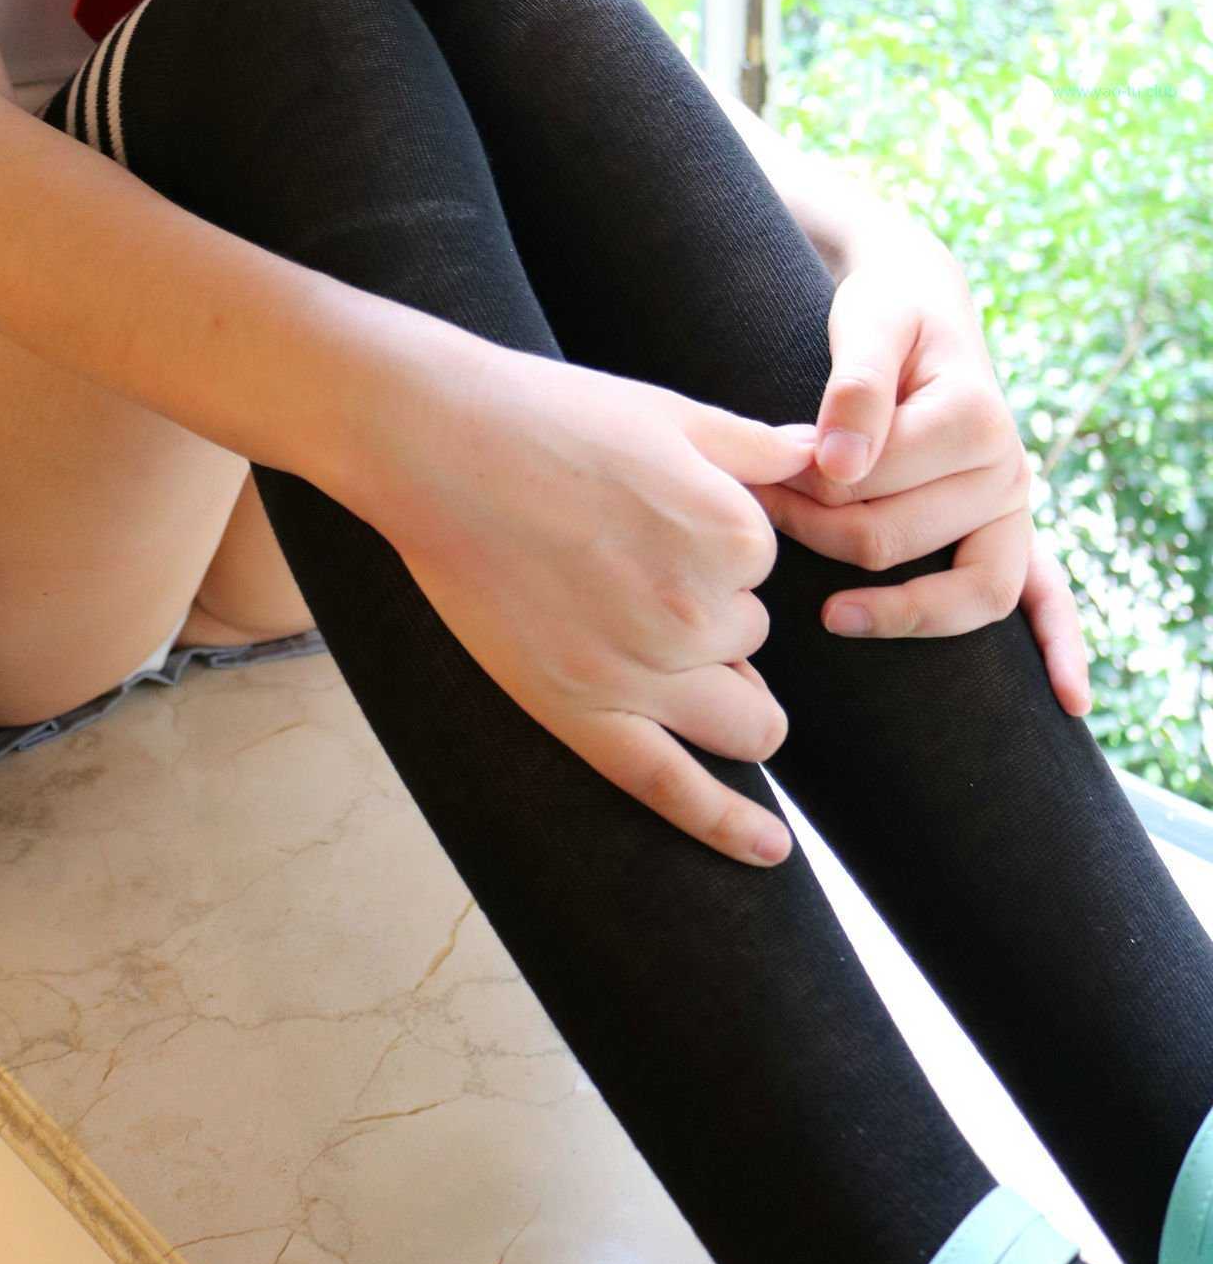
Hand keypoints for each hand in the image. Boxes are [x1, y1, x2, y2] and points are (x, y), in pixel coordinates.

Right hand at [348, 335, 822, 868]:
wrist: (435, 444)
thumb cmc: (547, 416)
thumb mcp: (670, 411)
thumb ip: (759, 446)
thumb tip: (829, 457)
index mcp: (731, 534)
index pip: (762, 563)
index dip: (716, 539)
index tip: (655, 511)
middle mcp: (698, 612)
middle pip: (750, 639)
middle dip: (717, 613)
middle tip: (636, 564)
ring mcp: (641, 674)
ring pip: (743, 718)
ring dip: (726, 691)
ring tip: (670, 652)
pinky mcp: (582, 715)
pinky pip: (674, 790)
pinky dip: (730, 828)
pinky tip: (771, 851)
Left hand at [747, 229, 1092, 717]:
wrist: (922, 304)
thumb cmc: (886, 315)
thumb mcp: (867, 323)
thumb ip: (853, 389)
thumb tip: (839, 465)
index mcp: (975, 418)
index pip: (872, 484)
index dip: (804, 482)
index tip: (760, 468)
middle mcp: (1008, 469)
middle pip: (899, 542)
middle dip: (818, 531)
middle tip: (764, 510)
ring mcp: (1014, 508)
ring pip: (966, 592)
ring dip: (894, 608)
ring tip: (827, 615)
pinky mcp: (1011, 530)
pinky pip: (1047, 597)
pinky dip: (1061, 647)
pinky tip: (1069, 700)